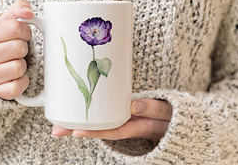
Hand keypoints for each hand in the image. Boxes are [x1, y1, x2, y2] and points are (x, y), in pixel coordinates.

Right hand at [0, 0, 33, 99]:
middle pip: (19, 47)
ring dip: (22, 64)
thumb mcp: (1, 24)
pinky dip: (22, 80)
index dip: (25, 31)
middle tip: (16, 50)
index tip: (21, 35)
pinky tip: (15, 76)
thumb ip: (17, 10)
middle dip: (23, 48)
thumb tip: (29, 12)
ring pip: (20, 67)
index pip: (15, 27)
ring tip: (13, 62)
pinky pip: (19, 85)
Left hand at [52, 99, 171, 139]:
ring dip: (80, 126)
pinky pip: (107, 121)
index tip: (73, 132)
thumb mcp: (167, 112)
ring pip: (101, 126)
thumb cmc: (174, 116)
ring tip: (59, 126)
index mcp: (137, 126)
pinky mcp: (125, 117)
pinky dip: (92, 121)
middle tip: (55, 131)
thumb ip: (153, 108)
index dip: (93, 132)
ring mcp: (126, 122)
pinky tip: (77, 118)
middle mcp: (128, 127)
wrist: (182, 125)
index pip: (112, 130)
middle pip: (100, 130)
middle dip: (78, 131)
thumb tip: (133, 105)